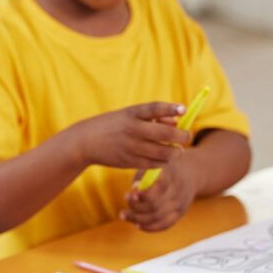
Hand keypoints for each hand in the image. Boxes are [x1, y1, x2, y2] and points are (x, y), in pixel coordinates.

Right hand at [72, 102, 188, 170]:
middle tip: (186, 136)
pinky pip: (155, 163)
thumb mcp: (128, 115)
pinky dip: (164, 161)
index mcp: (131, 114)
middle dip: (181, 136)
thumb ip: (152, 117)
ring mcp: (131, 147)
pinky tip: (164, 158)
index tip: (183, 109)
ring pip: (164, 152)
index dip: (170, 108)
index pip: (154, 109)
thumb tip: (177, 122)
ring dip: (176, 152)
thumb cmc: (112, 125)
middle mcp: (132, 130)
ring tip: (178, 150)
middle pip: (165, 134)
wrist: (85, 142)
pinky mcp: (130, 162)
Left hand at [121, 153, 199, 231]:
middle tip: (124, 202)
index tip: (130, 194)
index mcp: (171, 175)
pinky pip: (165, 225)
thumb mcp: (153, 166)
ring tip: (124, 215)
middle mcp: (178, 191)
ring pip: (158, 217)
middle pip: (155, 205)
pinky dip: (149, 227)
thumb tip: (134, 188)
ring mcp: (180, 204)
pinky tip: (137, 224)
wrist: (190, 174)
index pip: (159, 187)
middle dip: (135, 207)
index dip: (144, 194)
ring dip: (138, 218)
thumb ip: (142, 176)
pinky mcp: (180, 214)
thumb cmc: (163, 170)